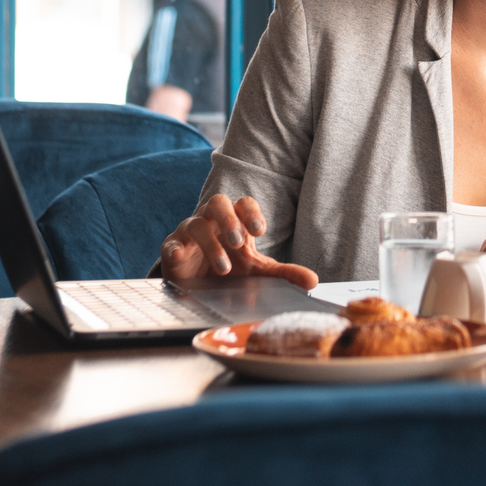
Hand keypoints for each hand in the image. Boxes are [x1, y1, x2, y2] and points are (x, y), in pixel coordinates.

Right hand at [159, 194, 318, 288]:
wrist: (198, 283)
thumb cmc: (231, 267)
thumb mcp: (258, 271)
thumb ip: (284, 273)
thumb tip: (313, 280)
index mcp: (234, 220)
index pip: (243, 203)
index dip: (251, 213)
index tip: (260, 231)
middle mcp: (212, 220)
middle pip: (218, 202)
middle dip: (228, 219)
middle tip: (238, 241)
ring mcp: (190, 232)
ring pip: (196, 224)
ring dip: (210, 244)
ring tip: (224, 268)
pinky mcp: (173, 249)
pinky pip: (171, 244)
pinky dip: (175, 249)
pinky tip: (181, 257)